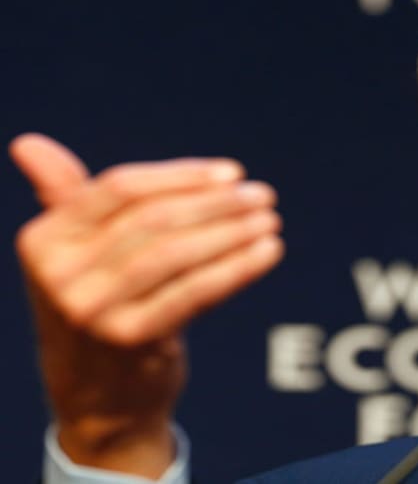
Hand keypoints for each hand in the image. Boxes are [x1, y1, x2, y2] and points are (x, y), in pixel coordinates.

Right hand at [10, 133, 283, 477]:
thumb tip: (27, 143)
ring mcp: (93, 311)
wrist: (97, 393)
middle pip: (154, 220)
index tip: (231, 173)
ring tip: (269, 220)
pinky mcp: (130, 340)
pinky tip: (268, 252)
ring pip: (177, 254)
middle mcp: (59, 275)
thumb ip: (64, 196)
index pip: (120, 188)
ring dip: (233, 233)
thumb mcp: (75, 252)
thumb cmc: (97, 302)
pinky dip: (237, 268)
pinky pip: (194, 293)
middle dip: (217, 204)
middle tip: (262, 195)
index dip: (182, 176)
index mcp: (43, 239)